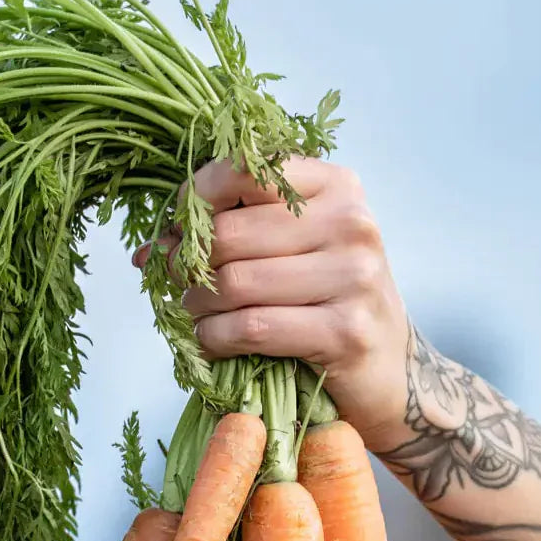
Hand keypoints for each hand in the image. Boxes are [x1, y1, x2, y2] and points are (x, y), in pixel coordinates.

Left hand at [133, 158, 411, 451]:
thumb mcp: (296, 248)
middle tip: (178, 283)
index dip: (194, 199)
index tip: (177, 230)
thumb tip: (152, 244)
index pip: (244, 169)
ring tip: (196, 315)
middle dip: (186, 262)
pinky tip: (211, 342)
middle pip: (229, 233)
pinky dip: (215, 338)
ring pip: (234, 283)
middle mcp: (351, 223)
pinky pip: (251, 327)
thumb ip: (238, 228)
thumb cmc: (329, 304)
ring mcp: (354, 277)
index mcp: (337, 186)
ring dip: (197, 305)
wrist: (389, 371)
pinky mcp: (345, 332)